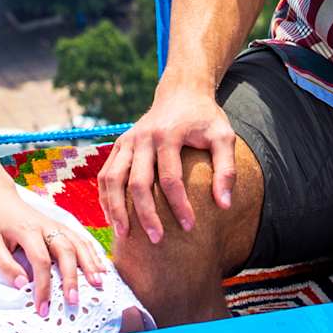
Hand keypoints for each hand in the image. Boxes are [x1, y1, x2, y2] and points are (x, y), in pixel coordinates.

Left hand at [0, 187, 104, 317]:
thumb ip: (4, 263)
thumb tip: (22, 284)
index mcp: (28, 230)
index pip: (40, 261)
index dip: (43, 286)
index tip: (42, 306)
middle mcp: (46, 226)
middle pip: (65, 251)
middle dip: (72, 277)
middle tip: (74, 300)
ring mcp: (55, 224)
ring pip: (78, 243)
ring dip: (89, 263)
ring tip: (98, 283)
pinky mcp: (59, 225)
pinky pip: (80, 238)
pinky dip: (92, 252)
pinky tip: (100, 266)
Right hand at [98, 83, 235, 244]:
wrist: (181, 92)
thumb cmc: (205, 118)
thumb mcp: (223, 137)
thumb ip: (226, 169)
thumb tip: (224, 205)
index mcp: (168, 134)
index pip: (171, 178)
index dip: (179, 205)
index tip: (190, 227)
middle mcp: (142, 137)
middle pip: (137, 182)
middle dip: (146, 214)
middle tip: (157, 240)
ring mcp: (127, 140)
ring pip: (113, 179)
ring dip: (116, 209)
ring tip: (125, 235)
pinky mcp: (119, 145)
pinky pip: (106, 174)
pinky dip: (106, 197)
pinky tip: (113, 218)